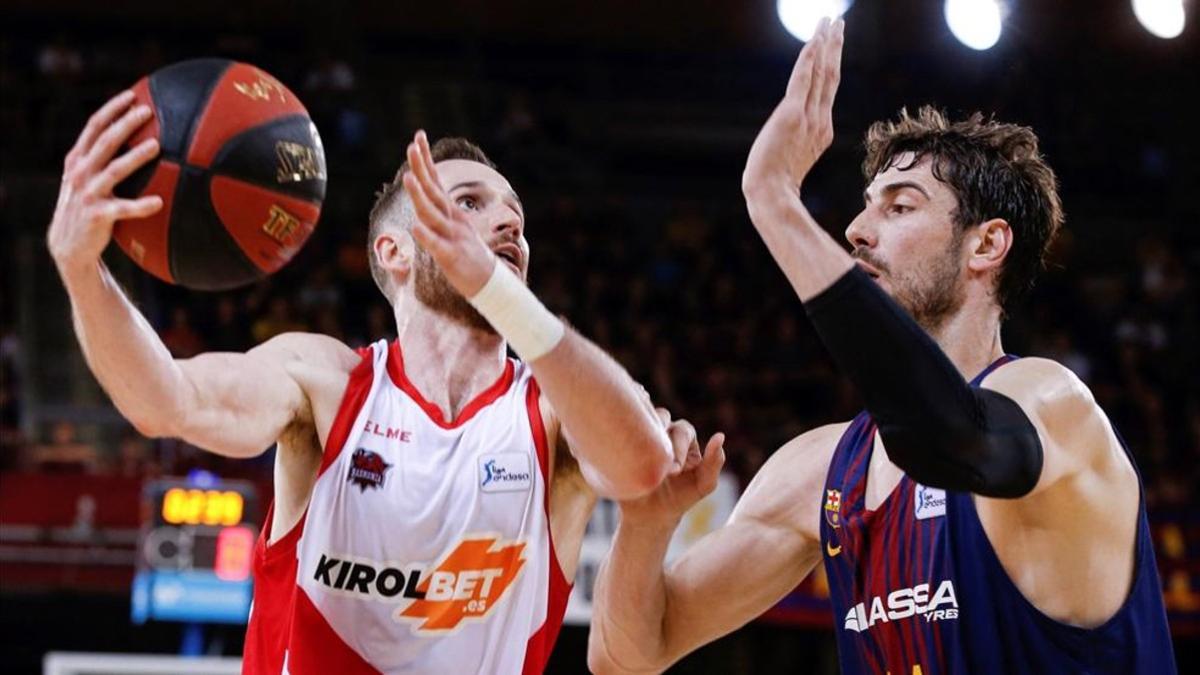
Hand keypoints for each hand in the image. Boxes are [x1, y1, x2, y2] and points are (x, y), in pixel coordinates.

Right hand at [47, 90, 161, 278]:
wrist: (69, 244)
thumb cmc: (88, 206)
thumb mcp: (87, 179)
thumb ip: (103, 159)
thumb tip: (139, 139)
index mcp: (78, 159)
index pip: (93, 126)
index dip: (112, 109)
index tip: (132, 95)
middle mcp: (80, 172)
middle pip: (104, 141)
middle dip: (125, 123)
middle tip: (147, 111)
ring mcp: (88, 193)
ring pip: (114, 169)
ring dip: (135, 156)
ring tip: (156, 145)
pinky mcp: (97, 215)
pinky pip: (123, 208)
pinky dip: (141, 205)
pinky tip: (159, 202)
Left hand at [402, 130, 497, 296]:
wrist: (491, 283)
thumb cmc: (468, 258)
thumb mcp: (451, 233)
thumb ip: (435, 218)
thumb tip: (418, 210)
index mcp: (451, 213)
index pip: (434, 182)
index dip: (425, 161)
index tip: (417, 138)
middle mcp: (452, 220)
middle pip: (433, 191)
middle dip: (422, 168)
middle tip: (412, 146)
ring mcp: (453, 237)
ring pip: (433, 214)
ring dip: (420, 196)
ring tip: (407, 178)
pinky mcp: (452, 257)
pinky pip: (438, 246)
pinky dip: (427, 236)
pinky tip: (415, 227)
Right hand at [620, 410, 725, 526]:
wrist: (651, 516)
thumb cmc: (681, 498)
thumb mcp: (703, 485)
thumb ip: (714, 462)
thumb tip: (720, 435)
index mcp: (683, 437)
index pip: (683, 429)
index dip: (680, 446)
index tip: (675, 471)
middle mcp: (662, 431)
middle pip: (662, 417)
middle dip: (662, 441)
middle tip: (661, 468)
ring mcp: (640, 435)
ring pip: (640, 417)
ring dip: (642, 433)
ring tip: (643, 457)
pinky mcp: (622, 444)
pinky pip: (620, 428)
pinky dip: (621, 432)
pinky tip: (623, 450)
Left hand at [742, 17, 843, 196]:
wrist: (770, 194)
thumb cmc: (776, 185)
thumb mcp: (793, 162)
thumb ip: (799, 146)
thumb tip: (796, 143)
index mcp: (821, 131)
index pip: (827, 90)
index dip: (831, 64)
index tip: (832, 43)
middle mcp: (819, 121)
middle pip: (830, 75)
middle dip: (834, 46)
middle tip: (838, 22)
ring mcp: (808, 117)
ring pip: (821, 72)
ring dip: (825, 44)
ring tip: (830, 21)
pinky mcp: (792, 115)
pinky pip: (803, 79)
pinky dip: (809, 58)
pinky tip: (814, 40)